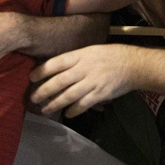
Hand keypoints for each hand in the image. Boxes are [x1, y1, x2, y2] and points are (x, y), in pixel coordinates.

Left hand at [29, 44, 144, 116]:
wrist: (132, 64)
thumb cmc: (109, 56)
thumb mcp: (90, 51)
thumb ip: (74, 60)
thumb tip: (56, 70)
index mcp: (80, 56)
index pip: (56, 63)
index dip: (42, 71)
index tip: (31, 78)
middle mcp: (83, 69)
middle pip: (59, 81)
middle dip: (44, 91)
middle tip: (33, 98)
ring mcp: (91, 82)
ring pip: (68, 95)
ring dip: (55, 104)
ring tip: (45, 109)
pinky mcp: (99, 94)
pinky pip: (83, 104)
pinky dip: (73, 110)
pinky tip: (67, 114)